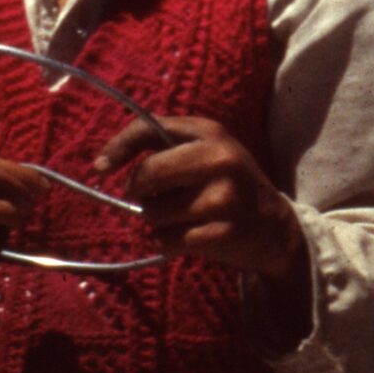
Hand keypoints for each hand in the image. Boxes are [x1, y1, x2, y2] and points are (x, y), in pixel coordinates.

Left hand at [102, 112, 310, 307]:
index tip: (99, 167)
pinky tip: (191, 238)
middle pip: (146, 175)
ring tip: (184, 218)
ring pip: (153, 213)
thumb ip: (164, 147)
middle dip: (141, 193)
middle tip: (157, 199)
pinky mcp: (222, 232)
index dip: (118, 147)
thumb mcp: (205, 153)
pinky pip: (166, 241)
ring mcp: (223, 197)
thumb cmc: (226, 187)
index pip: (150, 129)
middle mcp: (220, 158)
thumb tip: (106, 163)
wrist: (274, 227)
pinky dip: (168, 243)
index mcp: (211, 132)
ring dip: (157, 222)